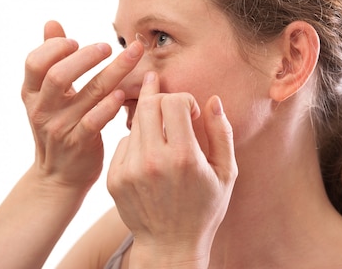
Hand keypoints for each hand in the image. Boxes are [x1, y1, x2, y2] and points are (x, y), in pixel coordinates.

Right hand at [21, 20, 142, 190]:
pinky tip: (124, 93)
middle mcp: (42, 110)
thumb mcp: (47, 94)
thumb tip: (52, 22)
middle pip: (59, 75)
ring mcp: (60, 128)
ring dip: (112, 71)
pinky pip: (96, 121)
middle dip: (86, 57)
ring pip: (87, 94)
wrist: (58, 176)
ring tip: (131, 56)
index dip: (55, 47)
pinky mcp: (80, 144)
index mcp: (32, 94)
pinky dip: (111, 105)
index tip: (75, 41)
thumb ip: (51, 58)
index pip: (35, 62)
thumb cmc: (59, 125)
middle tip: (107, 46)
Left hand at [107, 71, 237, 266]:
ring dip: (149, 119)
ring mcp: (130, 170)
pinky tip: (149, 153)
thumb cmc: (203, 209)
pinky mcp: (115, 178)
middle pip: (148, 105)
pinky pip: (124, 143)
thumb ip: (222, 133)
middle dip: (159, 95)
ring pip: (135, 122)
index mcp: (184, 157)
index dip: (184, 99)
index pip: (174, 102)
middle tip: (165, 93)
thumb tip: (213, 100)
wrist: (170, 247)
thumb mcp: (226, 174)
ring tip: (160, 127)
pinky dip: (137, 141)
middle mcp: (153, 161)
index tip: (191, 112)